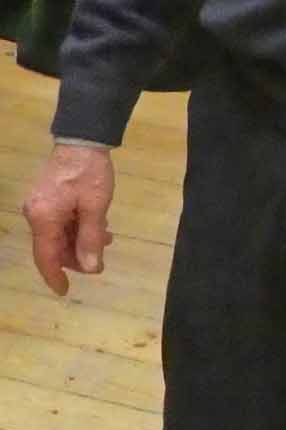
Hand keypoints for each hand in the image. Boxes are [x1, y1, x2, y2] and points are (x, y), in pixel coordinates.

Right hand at [22, 144, 115, 295]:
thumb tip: (91, 268)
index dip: (55, 276)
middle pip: (53, 247)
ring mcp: (40, 205)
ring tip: (106, 239)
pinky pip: (59, 221)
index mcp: (43, 219)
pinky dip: (77, 227)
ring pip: (58, 234)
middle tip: (101, 261)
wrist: (82, 138)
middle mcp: (36, 214)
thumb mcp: (95, 206)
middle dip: (76, 256)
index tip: (65, 291)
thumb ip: (91, 238)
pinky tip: (97, 226)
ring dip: (80, 240)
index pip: (46, 257)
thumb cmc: (89, 172)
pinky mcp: (47, 197)